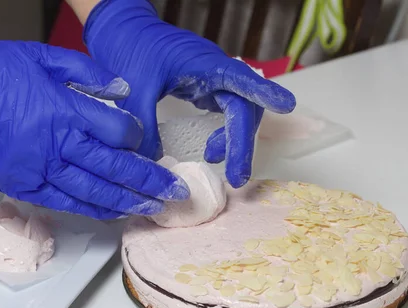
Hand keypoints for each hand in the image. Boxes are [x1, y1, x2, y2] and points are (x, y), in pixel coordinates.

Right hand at [0, 37, 188, 218]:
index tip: (145, 143)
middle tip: (174, 194)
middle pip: (115, 168)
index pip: (119, 132)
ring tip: (152, 209)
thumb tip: (121, 91)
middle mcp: (57, 144)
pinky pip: (64, 203)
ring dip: (127, 202)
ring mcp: (39, 169)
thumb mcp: (42, 57)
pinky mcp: (22, 185)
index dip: (138, 139)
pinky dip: (91, 210)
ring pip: (94, 192)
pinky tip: (112, 214)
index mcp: (66, 109)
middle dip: (149, 182)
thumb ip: (87, 73)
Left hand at [84, 0, 295, 187]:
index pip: (242, 80)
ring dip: (233, 139)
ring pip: (239, 111)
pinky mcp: (204, 88)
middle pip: (245, 105)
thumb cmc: (129, 48)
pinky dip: (223, 133)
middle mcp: (215, 71)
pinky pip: (225, 112)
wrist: (120, 30)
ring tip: (214, 160)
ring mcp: (212, 80)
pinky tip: (210, 149)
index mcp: (204, 64)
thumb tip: (152, 164)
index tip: (287, 106)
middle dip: (243, 142)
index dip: (264, 94)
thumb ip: (142, 127)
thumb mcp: (133, 89)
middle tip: (236, 177)